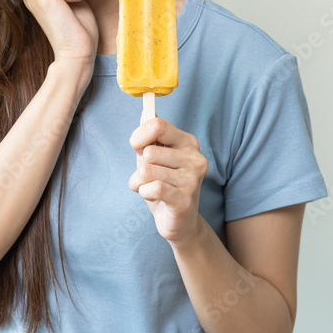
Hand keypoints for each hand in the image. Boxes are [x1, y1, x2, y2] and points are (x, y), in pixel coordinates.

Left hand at [128, 117, 208, 244]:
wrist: (178, 222)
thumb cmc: (164, 184)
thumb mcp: (154, 157)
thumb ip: (151, 135)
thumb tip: (146, 111)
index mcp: (188, 142)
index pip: (158, 125)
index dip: (139, 136)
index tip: (137, 147)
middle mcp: (195, 158)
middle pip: (149, 152)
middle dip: (140, 167)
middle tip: (151, 177)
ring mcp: (192, 179)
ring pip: (147, 171)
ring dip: (140, 182)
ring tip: (151, 188)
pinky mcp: (185, 199)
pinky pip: (152, 187)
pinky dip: (144, 193)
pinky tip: (153, 197)